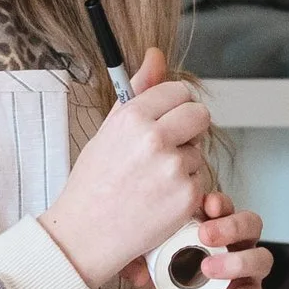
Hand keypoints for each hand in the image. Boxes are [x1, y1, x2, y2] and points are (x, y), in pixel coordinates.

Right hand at [39, 47, 211, 286]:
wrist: (87, 234)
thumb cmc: (93, 183)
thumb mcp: (109, 129)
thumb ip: (137, 91)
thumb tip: (155, 55)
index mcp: (132, 117)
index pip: (178, 91)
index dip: (174, 105)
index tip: (166, 118)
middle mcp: (155, 138)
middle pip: (200, 114)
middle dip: (190, 127)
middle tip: (169, 145)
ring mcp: (173, 168)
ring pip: (199, 150)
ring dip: (184, 162)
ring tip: (153, 179)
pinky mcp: (187, 196)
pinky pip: (201, 179)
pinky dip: (186, 188)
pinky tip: (160, 198)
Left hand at [139, 198, 272, 288]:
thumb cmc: (168, 288)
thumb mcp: (149, 273)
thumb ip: (138, 262)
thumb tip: (130, 264)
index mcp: (216, 230)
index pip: (225, 207)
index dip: (220, 201)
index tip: (204, 203)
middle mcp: (237, 246)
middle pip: (252, 223)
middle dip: (231, 225)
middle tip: (205, 234)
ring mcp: (248, 274)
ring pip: (261, 258)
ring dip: (236, 261)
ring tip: (208, 269)